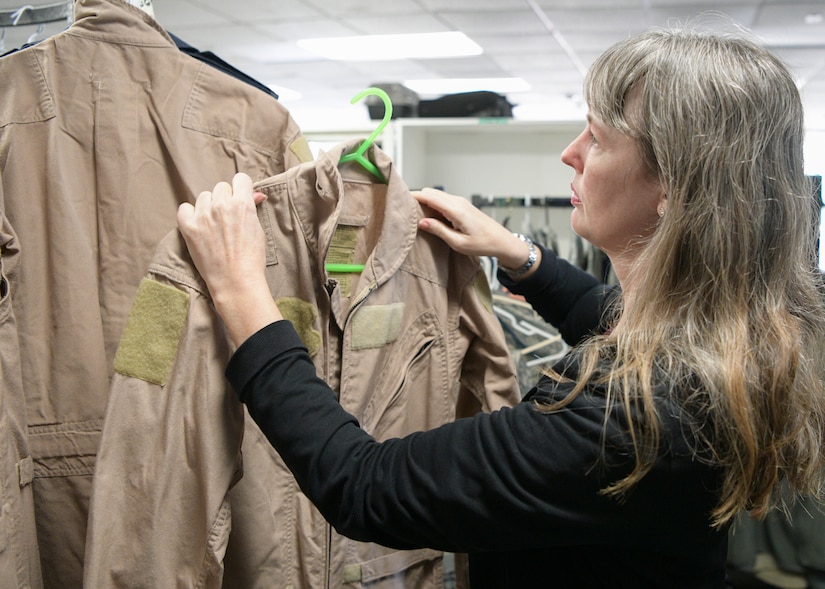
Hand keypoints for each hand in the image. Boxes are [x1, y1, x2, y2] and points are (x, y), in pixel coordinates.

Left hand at [177, 173, 281, 344]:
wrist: (236, 281)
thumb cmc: (251, 258)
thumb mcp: (257, 229)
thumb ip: (252, 207)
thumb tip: (255, 194)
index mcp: (242, 203)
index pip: (240, 179)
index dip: (241, 190)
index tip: (239, 199)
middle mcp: (222, 205)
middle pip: (221, 187)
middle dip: (224, 199)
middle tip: (227, 218)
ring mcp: (203, 215)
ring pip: (204, 196)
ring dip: (208, 207)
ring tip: (213, 226)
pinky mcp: (188, 227)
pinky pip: (184, 208)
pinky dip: (190, 214)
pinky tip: (198, 226)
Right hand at [413, 188, 539, 273]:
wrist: (501, 241)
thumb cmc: (482, 244)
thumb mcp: (458, 243)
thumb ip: (439, 230)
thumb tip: (421, 222)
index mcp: (455, 209)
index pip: (428, 196)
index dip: (412, 197)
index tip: (399, 200)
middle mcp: (457, 201)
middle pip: (430, 192)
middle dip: (416, 199)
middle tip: (404, 211)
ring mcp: (460, 202)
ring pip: (436, 195)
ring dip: (425, 202)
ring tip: (414, 215)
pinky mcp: (462, 205)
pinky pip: (442, 200)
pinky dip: (433, 205)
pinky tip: (429, 217)